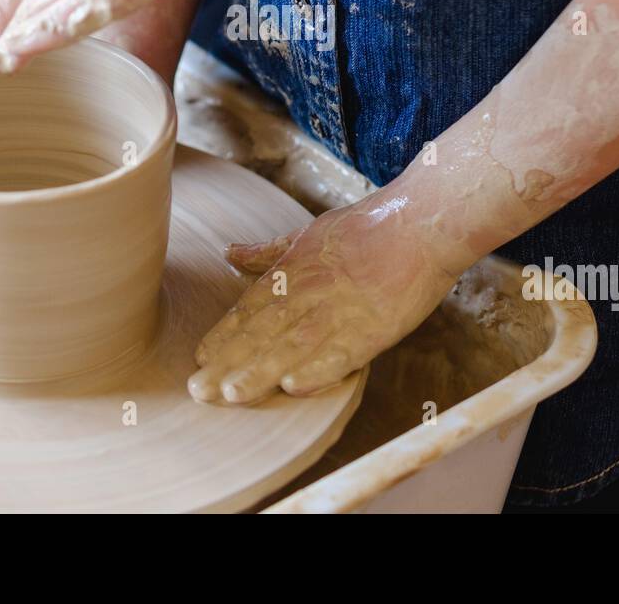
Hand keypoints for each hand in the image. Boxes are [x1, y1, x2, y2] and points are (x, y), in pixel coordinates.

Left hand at [187, 189, 468, 403]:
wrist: (419, 223)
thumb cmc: (367, 226)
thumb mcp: (308, 232)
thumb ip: (269, 252)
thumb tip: (231, 252)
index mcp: (294, 270)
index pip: (250, 308)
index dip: (224, 335)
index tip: (201, 358)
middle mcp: (310, 292)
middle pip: (263, 333)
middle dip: (229, 363)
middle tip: (199, 390)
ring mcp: (340, 312)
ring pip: (292, 347)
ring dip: (260, 372)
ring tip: (231, 395)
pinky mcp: (372, 328)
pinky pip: (341, 354)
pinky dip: (317, 370)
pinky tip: (293, 388)